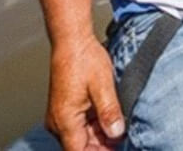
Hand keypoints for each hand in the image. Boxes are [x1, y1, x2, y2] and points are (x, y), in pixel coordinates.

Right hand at [45, 35, 124, 149]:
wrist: (72, 41)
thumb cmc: (84, 59)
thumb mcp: (102, 85)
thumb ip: (109, 111)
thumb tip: (117, 133)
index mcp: (65, 120)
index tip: (116, 149)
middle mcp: (58, 123)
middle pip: (80, 147)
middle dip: (102, 146)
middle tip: (123, 138)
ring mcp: (61, 117)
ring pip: (82, 138)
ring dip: (101, 136)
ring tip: (120, 127)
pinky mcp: (66, 110)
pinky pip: (81, 126)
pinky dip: (96, 126)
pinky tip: (111, 119)